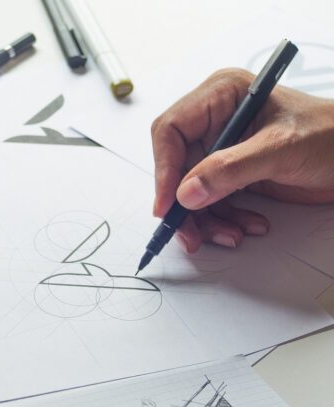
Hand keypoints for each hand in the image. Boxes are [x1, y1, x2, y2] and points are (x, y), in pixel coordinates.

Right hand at [152, 68, 333, 252]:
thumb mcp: (280, 149)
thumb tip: (186, 193)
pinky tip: (247, 226)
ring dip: (207, 220)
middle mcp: (215, 122)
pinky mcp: (232, 175)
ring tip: (232, 234)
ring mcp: (222, 151)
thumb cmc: (330, 136)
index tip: (168, 206)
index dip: (164, 170)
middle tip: (192, 235)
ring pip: (191, 194)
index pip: (170, 132)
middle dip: (185, 206)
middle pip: (176, 170)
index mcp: (220, 97)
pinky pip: (211, 204)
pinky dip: (224, 221)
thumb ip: (231, 169)